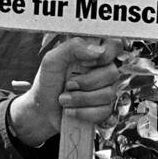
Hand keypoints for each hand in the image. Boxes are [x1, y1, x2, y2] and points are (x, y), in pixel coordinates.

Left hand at [8, 37, 122, 145]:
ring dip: (81, 99)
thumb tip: (99, 50)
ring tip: (64, 99)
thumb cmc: (48, 82)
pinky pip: (104, 111)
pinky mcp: (105, 110)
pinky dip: (83, 112)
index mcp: (91, 54)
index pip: (114, 46)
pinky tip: (71, 110)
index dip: (107, 54)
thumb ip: (72, 48)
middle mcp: (102, 71)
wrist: (42, 110)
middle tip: (68, 84)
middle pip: (113, 72)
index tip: (87, 62)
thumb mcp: (52, 60)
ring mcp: (106, 90)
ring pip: (109, 93)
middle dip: (87, 82)